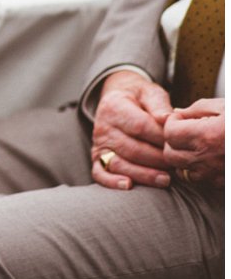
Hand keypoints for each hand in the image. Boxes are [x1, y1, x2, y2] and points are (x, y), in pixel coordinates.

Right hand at [91, 70, 172, 189]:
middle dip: (158, 160)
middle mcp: (103, 126)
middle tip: (178, 166)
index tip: (179, 144)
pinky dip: (111, 181)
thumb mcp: (150, 93)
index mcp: (115, 107)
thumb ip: (159, 104)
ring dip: (143, 175)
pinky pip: (100, 172)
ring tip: (165, 179)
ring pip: (118, 163)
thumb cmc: (140, 99)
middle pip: (132, 149)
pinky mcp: (98, 157)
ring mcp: (99, 143)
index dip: (161, 138)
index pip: (140, 126)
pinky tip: (128, 185)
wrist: (118, 99)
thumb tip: (167, 119)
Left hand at [163, 98, 223, 186]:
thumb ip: (196, 109)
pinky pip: (199, 181)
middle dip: (172, 142)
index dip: (172, 123)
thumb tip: (176, 114)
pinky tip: (206, 158)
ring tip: (194, 145)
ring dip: (182, 159)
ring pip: (181, 171)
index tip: (182, 118)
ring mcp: (215, 174)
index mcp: (207, 135)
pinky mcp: (222, 184)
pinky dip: (196, 171)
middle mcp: (208, 158)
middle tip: (185, 132)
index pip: (169, 133)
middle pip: (170, 154)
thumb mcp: (224, 106)